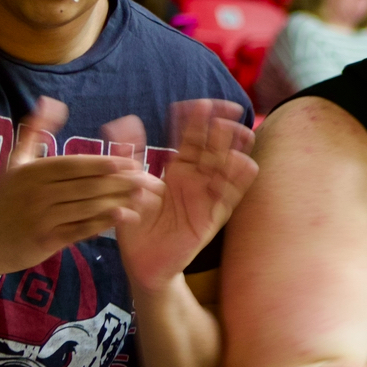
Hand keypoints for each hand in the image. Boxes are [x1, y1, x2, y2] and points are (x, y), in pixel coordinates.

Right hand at [0, 96, 160, 276]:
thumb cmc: (6, 199)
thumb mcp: (16, 162)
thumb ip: (34, 131)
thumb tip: (51, 102)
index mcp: (32, 171)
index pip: (74, 165)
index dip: (103, 164)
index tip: (130, 162)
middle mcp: (36, 193)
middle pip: (85, 185)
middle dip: (118, 182)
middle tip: (145, 179)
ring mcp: (41, 217)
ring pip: (86, 207)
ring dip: (117, 201)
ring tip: (141, 196)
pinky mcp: (46, 240)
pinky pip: (80, 229)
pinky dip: (102, 223)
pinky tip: (123, 217)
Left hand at [111, 100, 257, 292]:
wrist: (141, 262)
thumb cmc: (137, 224)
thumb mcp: (129, 184)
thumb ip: (129, 153)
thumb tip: (124, 120)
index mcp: (179, 168)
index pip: (193, 136)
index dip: (199, 119)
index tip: (205, 103)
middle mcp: (197, 179)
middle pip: (214, 148)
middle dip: (222, 128)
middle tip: (227, 110)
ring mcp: (207, 197)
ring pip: (227, 168)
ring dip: (234, 150)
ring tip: (238, 133)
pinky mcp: (213, 217)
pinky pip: (231, 196)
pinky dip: (238, 180)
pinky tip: (242, 163)